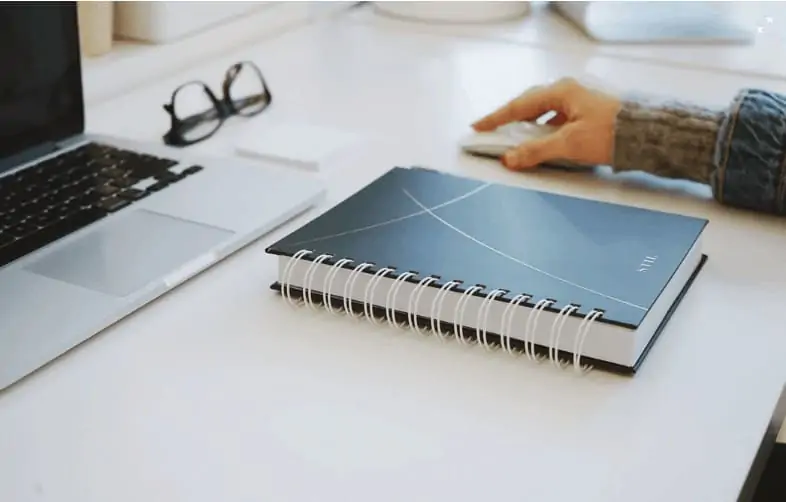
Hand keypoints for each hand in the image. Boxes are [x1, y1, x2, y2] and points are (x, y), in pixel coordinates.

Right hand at [471, 77, 621, 169]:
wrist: (647, 135)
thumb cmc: (611, 133)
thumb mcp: (568, 144)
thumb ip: (535, 151)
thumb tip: (510, 158)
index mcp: (561, 92)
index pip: (519, 106)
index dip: (496, 118)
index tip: (478, 126)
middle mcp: (568, 92)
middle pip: (529, 105)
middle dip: (509, 120)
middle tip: (492, 132)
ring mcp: (579, 102)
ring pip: (543, 113)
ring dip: (527, 127)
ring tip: (514, 141)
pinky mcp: (587, 114)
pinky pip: (556, 120)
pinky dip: (543, 131)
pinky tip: (543, 143)